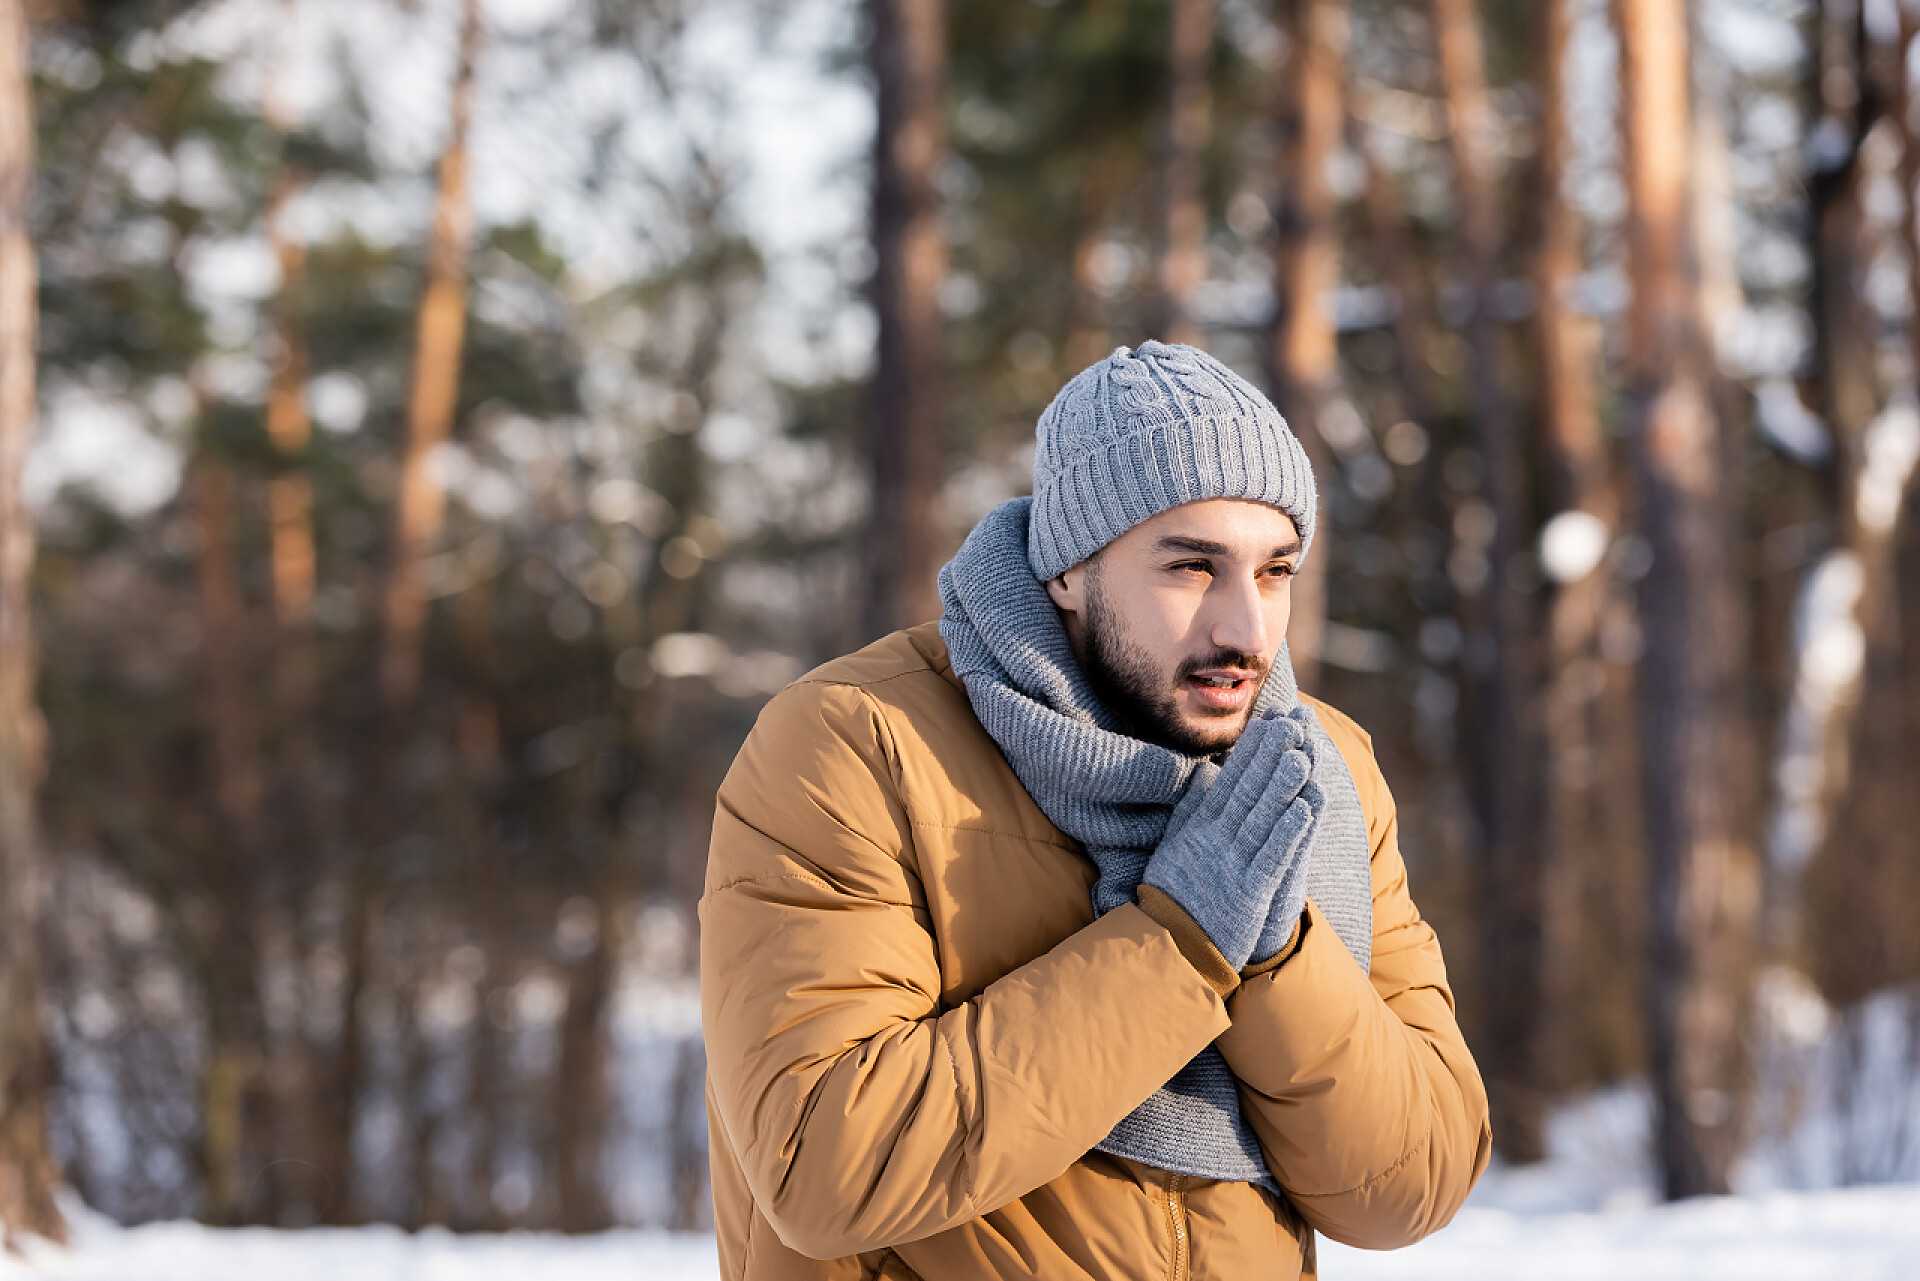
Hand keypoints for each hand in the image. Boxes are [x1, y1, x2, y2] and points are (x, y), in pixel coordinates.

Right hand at [1143, 705, 1322, 969]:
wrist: (1167, 951)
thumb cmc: (1173, 898)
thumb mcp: (1175, 847)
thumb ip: (1190, 810)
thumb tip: (1205, 773)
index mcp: (1199, 829)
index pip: (1229, 780)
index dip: (1251, 748)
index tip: (1270, 718)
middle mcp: (1214, 842)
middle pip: (1247, 791)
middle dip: (1270, 755)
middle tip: (1292, 720)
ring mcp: (1231, 867)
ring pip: (1261, 819)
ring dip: (1283, 786)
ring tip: (1303, 752)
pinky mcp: (1247, 896)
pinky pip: (1271, 859)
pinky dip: (1288, 834)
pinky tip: (1304, 807)